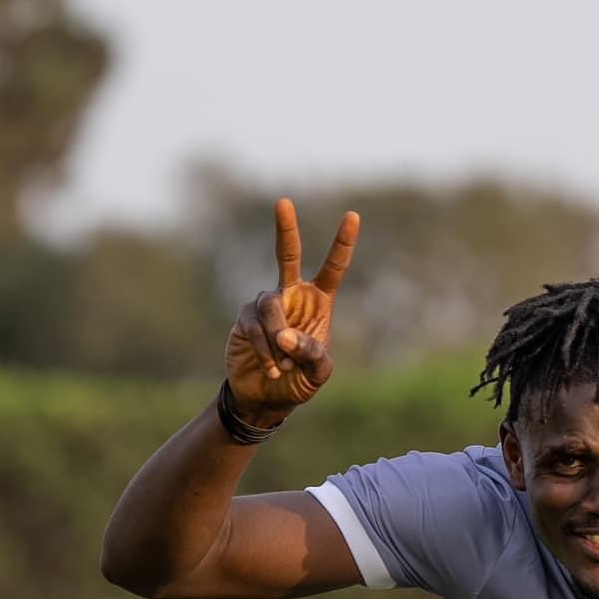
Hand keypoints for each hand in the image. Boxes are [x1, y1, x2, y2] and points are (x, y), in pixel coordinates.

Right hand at [222, 198, 360, 427]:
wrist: (265, 397)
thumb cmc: (299, 381)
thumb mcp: (318, 373)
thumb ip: (312, 353)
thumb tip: (285, 334)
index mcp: (318, 302)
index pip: (333, 269)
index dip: (343, 244)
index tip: (353, 215)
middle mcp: (291, 295)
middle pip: (287, 255)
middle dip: (285, 229)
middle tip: (283, 202)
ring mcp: (266, 304)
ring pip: (271, 307)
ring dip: (279, 340)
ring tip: (284, 366)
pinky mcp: (245, 318)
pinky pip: (256, 327)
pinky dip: (265, 350)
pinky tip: (272, 369)